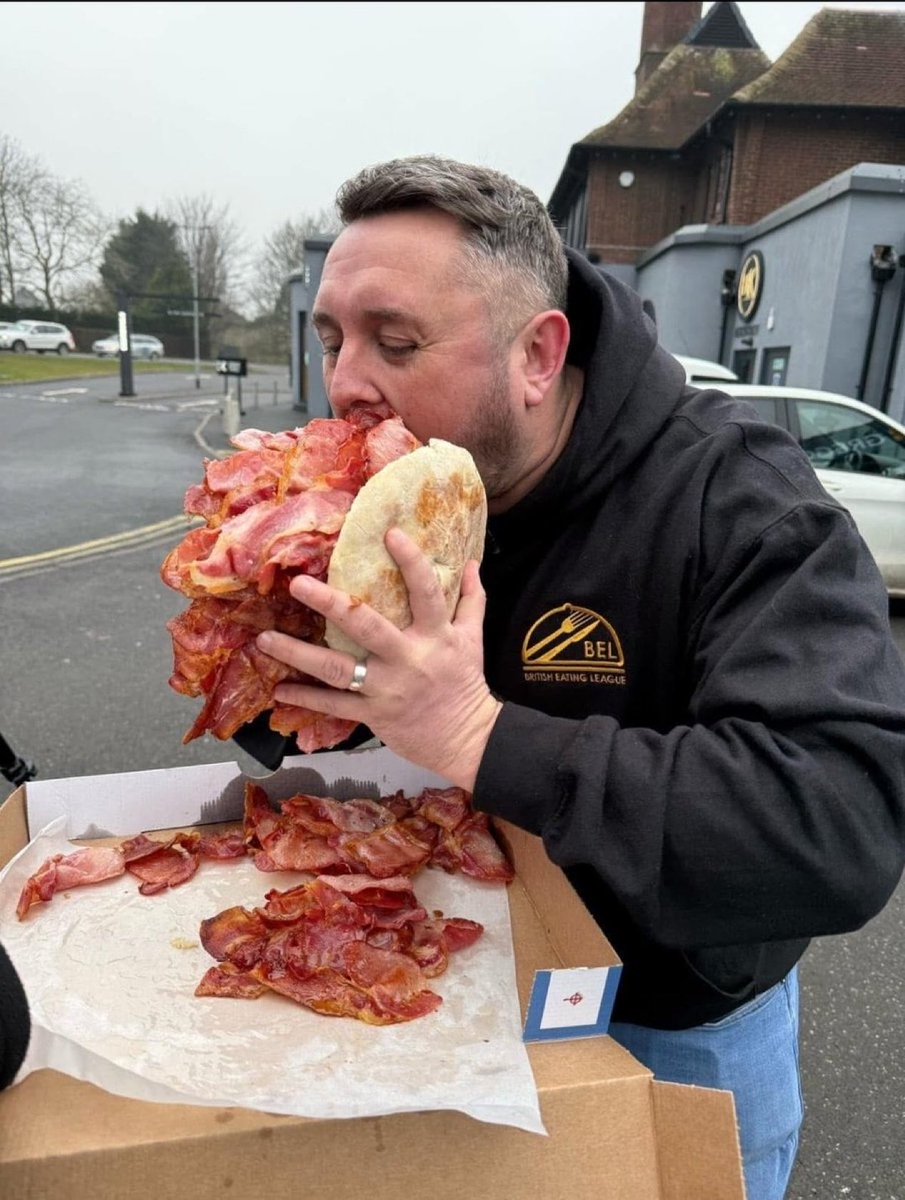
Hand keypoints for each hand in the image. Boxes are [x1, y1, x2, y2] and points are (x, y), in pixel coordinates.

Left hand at [256, 527, 502, 790]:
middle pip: (366, 627)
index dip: (411, 562)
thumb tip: (472, 563)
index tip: (390, 534)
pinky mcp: (373, 714)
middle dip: (331, 604)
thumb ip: (472, 600)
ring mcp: (386, 688)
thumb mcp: (474, 640)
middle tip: (297, 584)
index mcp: (435, 635)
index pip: (426, 592)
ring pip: (336, 669)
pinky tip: (280, 689)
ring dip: (298, 653)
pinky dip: (306, 698)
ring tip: (265, 638)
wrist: (466, 740)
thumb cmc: (466, 684)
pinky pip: (334, 706)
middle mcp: (408, 659)